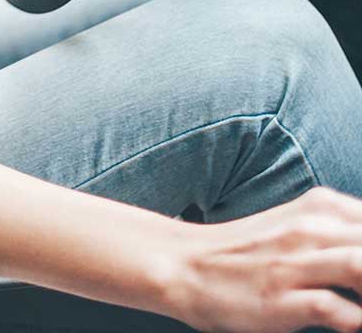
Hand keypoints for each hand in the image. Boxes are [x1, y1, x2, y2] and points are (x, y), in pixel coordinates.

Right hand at [171, 186, 361, 332]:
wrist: (185, 264)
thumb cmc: (247, 253)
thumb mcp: (297, 228)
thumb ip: (341, 236)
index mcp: (320, 208)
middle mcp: (310, 229)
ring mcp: (295, 263)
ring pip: (361, 266)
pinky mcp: (282, 298)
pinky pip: (336, 309)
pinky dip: (358, 320)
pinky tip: (357, 323)